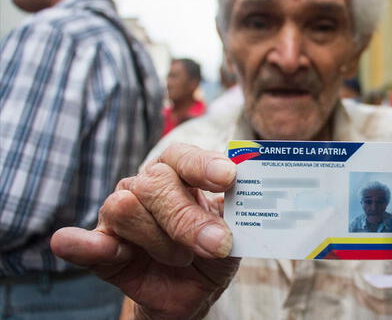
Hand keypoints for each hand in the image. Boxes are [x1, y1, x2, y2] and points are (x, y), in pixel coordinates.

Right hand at [51, 143, 238, 319]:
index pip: (182, 156)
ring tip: (181, 258)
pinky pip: (84, 243)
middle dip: (187, 219)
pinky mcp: (101, 248)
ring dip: (161, 241)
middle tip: (216, 244)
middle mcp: (145, 187)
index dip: (203, 165)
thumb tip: (251, 193)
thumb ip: (238, 210)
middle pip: (155, 184)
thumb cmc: (214, 249)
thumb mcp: (236, 231)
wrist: (194, 291)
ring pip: (126, 208)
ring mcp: (119, 216)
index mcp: (179, 174)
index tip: (228, 178)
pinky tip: (104, 249)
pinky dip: (85, 245)